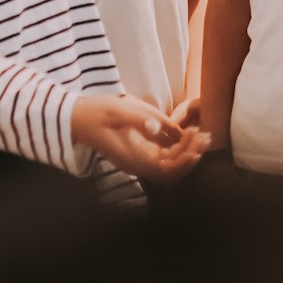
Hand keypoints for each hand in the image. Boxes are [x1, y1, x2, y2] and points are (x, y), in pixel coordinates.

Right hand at [72, 93, 209, 183]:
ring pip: (169, 164)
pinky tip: (186, 132)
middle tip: (205, 135)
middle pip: (172, 171)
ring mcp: (138, 160)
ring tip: (201, 134)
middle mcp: (138, 165)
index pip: (167, 170)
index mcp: (134, 160)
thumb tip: (161, 128)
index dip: (185, 160)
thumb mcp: (120, 112)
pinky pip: (163, 156)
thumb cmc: (97, 113)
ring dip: (187, 152)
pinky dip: (177, 148)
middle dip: (191, 156)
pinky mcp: (139, 152)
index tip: (197, 142)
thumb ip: (142, 121)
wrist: (77, 118)